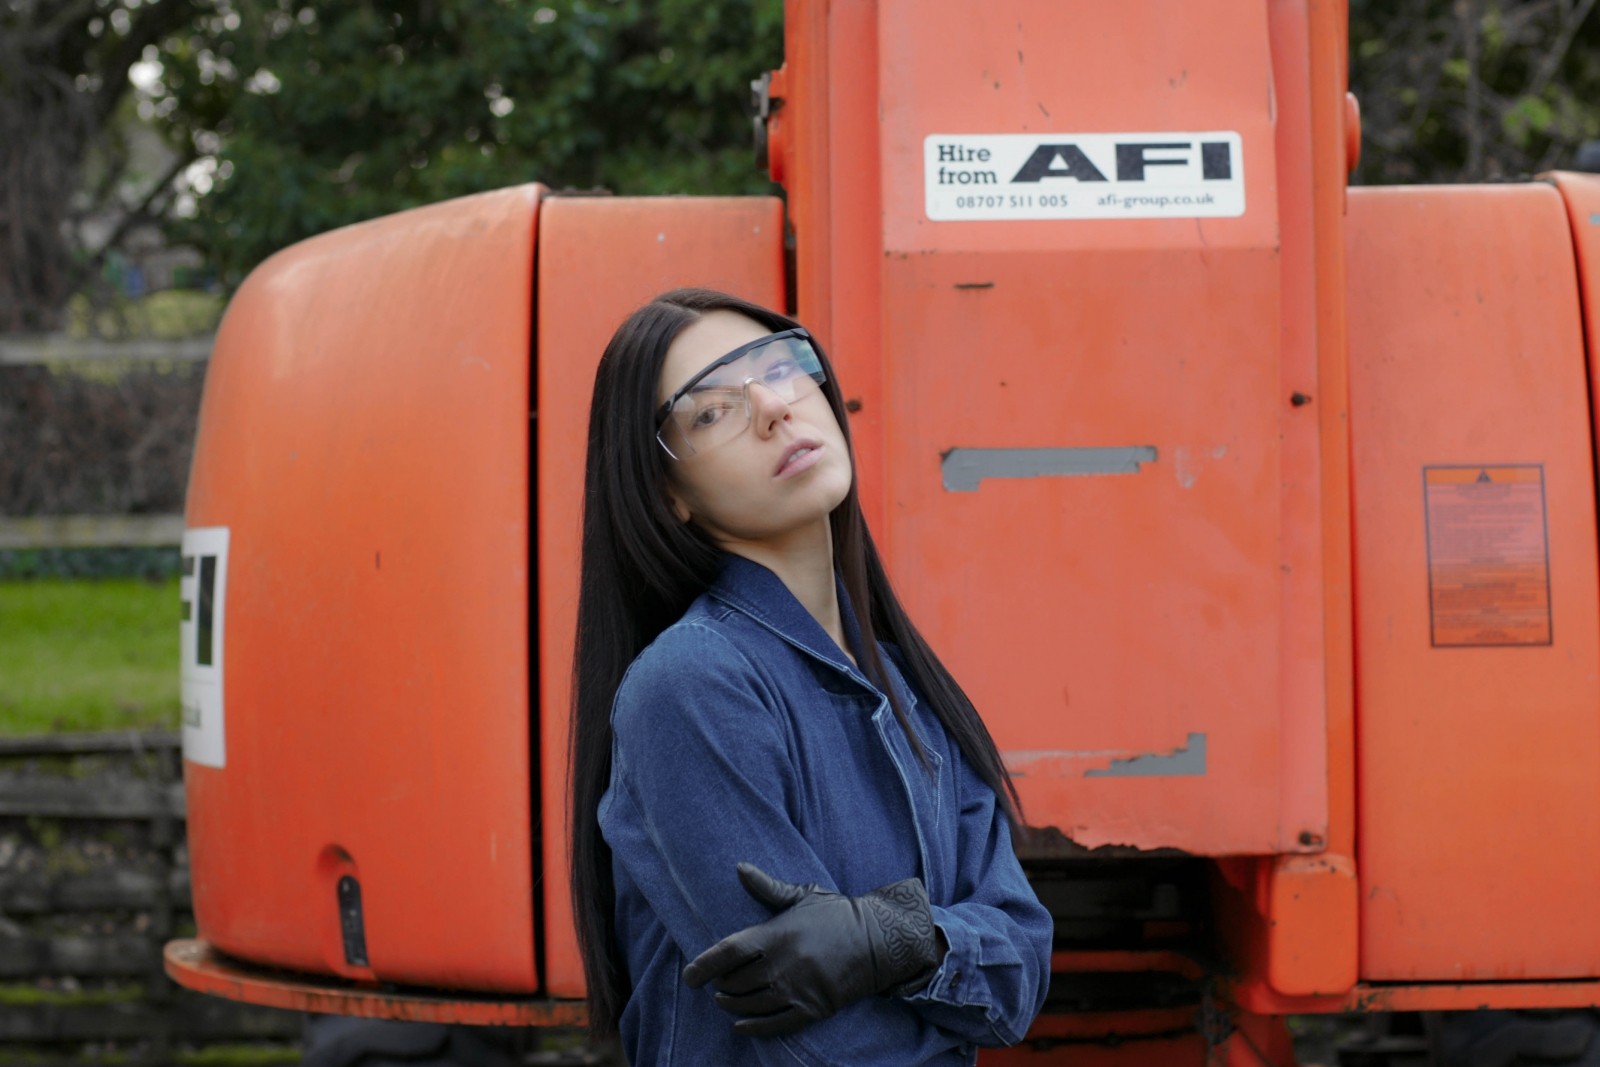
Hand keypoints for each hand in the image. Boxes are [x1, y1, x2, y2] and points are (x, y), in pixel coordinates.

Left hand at [682, 862, 942, 1036]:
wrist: (878, 941)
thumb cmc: (836, 914)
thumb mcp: (803, 896)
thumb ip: (767, 888)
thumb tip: (739, 869)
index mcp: (779, 934)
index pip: (730, 952)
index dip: (704, 965)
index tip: (689, 975)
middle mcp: (785, 965)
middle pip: (736, 982)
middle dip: (720, 985)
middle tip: (714, 982)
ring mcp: (799, 990)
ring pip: (751, 1006)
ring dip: (732, 1005)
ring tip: (724, 1000)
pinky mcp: (813, 1009)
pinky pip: (775, 1025)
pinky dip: (753, 1028)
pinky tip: (740, 1024)